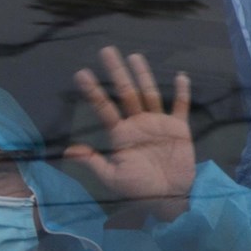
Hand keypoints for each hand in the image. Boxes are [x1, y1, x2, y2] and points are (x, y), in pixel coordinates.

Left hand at [65, 47, 194, 221]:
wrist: (169, 200)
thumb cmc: (139, 191)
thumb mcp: (112, 178)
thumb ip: (93, 162)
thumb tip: (69, 150)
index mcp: (120, 135)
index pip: (104, 107)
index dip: (93, 91)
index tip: (81, 73)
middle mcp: (137, 125)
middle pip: (125, 92)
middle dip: (116, 72)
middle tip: (106, 50)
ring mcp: (158, 125)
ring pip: (149, 94)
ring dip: (143, 75)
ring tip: (135, 57)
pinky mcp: (178, 129)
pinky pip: (180, 107)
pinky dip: (181, 93)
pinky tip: (180, 76)